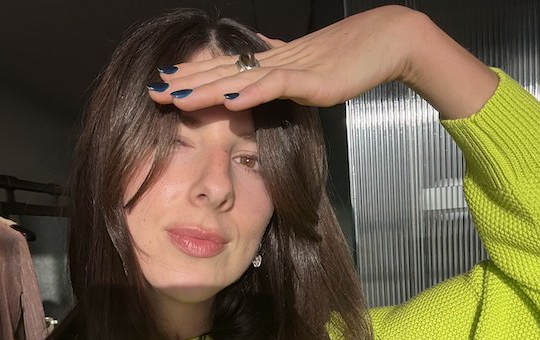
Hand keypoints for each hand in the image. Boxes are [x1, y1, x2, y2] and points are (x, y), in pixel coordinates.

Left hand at [148, 5, 497, 118]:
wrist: (388, 39)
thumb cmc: (353, 55)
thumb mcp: (310, 68)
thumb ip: (285, 72)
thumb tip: (265, 70)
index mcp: (273, 63)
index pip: (224, 70)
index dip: (193, 77)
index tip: (164, 85)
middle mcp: (275, 63)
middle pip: (222, 73)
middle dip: (185, 84)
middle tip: (151, 91)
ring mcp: (292, 70)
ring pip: (239, 78)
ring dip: (204, 89)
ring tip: (174, 97)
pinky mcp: (312, 80)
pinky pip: (275, 85)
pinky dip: (250, 92)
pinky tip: (228, 99)